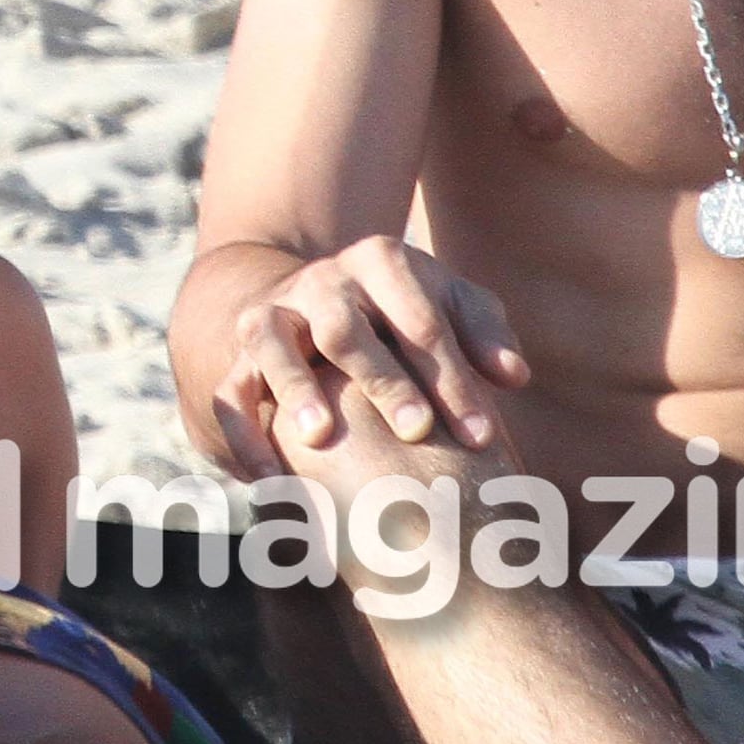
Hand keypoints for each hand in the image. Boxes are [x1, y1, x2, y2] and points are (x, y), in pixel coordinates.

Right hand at [206, 235, 530, 476]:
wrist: (315, 300)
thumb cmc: (403, 314)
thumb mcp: (447, 307)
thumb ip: (484, 334)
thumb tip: (513, 376)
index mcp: (381, 262)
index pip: (422, 320)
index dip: (454, 378)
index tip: (482, 436)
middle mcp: (321, 282)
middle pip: (346, 327)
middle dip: (383, 380)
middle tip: (418, 432)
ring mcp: (274, 315)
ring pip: (271, 341)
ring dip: (295, 387)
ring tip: (318, 438)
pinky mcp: (239, 356)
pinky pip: (230, 390)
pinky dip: (244, 433)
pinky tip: (271, 482)